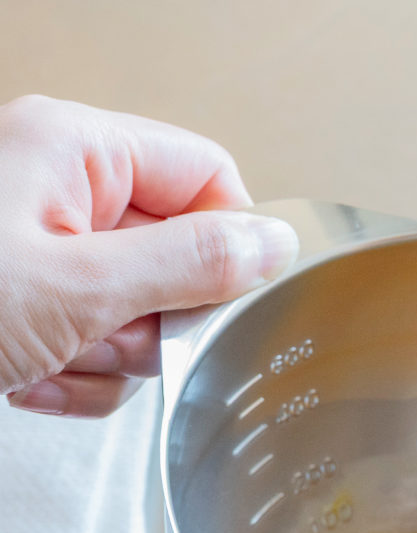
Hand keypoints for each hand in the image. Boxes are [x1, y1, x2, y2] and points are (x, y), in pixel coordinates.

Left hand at [0, 95, 297, 416]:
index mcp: (78, 152)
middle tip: (99, 334)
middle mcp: (62, 193)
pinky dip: (70, 380)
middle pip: (177, 258)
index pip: (209, 177)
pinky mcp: (27, 307)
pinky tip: (23, 381)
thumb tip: (276, 242)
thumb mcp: (76, 285)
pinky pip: (94, 350)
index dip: (225, 245)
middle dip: (148, 322)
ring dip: (104, 361)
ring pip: (137, 318)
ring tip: (42, 361)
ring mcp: (42, 254)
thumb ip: (190, 263)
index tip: (212, 301)